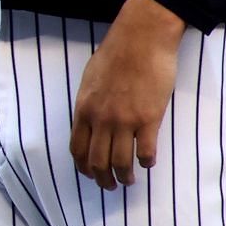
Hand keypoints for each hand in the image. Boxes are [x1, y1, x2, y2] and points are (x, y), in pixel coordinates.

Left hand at [70, 0, 183, 189]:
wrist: (141, 39)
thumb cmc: (116, 54)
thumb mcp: (90, 80)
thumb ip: (89, 104)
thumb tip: (90, 122)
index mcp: (84, 108)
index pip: (77, 148)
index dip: (83, 167)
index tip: (89, 174)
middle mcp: (101, 118)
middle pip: (97, 161)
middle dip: (102, 179)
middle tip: (110, 186)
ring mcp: (125, 120)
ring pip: (121, 162)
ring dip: (124, 177)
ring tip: (129, 181)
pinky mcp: (149, 119)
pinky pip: (146, 151)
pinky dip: (146, 162)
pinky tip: (148, 162)